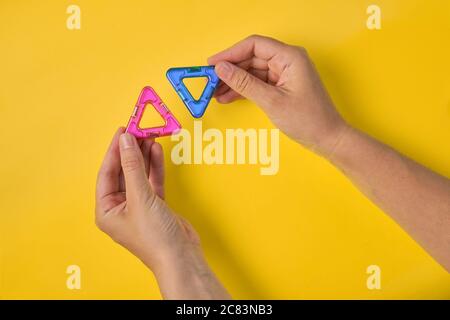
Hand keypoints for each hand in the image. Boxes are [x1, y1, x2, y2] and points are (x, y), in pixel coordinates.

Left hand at [95, 128, 229, 298]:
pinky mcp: (156, 204)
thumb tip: (125, 141)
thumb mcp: (140, 197)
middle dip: (131, 151)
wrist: (181, 256)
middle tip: (138, 130)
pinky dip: (155, 166)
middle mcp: (120, 207)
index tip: (122, 131)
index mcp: (107, 210)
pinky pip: (152, 180)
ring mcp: (139, 205)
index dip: (114, 150)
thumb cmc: (154, 237)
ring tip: (149, 135)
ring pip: (139, 173)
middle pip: (123, 171)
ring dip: (144, 155)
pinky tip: (156, 151)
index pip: (107, 173)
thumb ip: (133, 167)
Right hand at [208, 35, 347, 155]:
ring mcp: (285, 73)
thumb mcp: (272, 101)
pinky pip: (258, 82)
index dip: (230, 53)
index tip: (212, 64)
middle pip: (251, 58)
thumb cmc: (308, 119)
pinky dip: (244, 89)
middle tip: (209, 81)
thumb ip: (245, 83)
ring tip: (215, 93)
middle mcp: (288, 60)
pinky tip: (228, 97)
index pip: (254, 45)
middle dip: (230, 70)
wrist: (327, 138)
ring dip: (234, 81)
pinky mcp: (282, 85)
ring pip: (252, 71)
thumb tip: (222, 69)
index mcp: (290, 57)